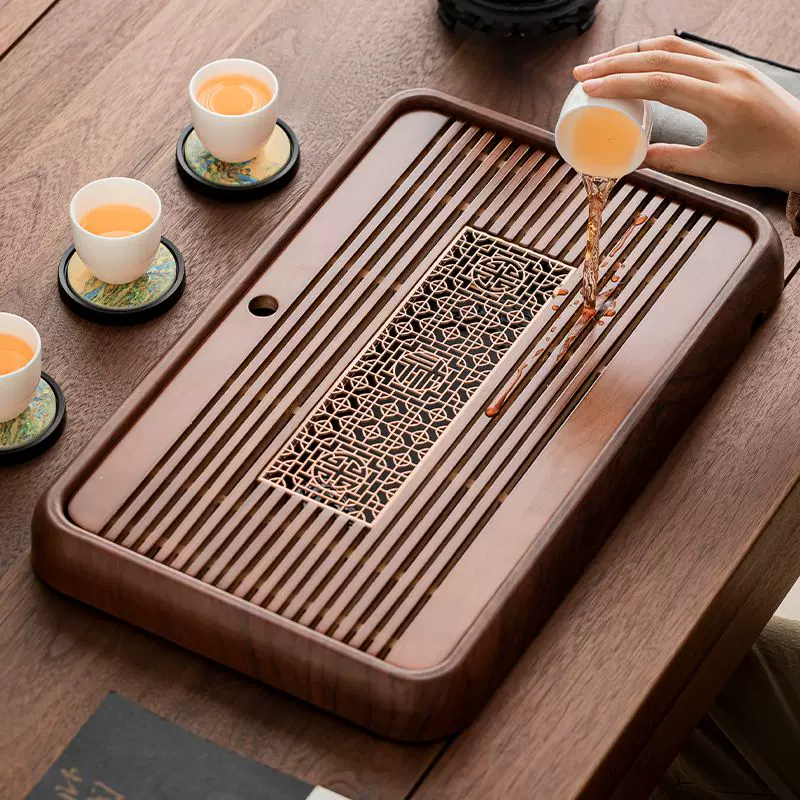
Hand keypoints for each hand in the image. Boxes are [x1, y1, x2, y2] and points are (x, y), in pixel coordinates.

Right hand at [572, 35, 799, 192]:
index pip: (660, 82)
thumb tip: (634, 158)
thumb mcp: (713, 166)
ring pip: (674, 47)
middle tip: (584, 73)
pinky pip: (688, 51)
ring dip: (633, 52)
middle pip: (661, 56)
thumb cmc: (764, 161)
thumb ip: (671, 159)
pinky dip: (657, 53)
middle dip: (616, 62)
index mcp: (721, 101)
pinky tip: (637, 61)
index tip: (590, 87)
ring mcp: (731, 65)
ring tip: (602, 64)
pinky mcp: (732, 65)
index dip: (620, 82)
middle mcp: (727, 74)